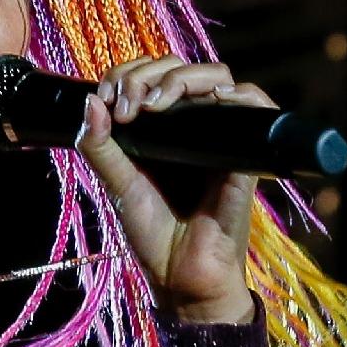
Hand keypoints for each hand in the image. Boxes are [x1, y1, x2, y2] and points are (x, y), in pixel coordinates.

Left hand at [74, 54, 277, 324]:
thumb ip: (100, 146)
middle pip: (182, 68)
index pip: (151, 75)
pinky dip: (242, 95)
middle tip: (126, 105)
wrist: (180, 278)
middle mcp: (195, 125)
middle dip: (147, 74)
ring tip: (156, 103)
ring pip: (217, 78)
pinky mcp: (246, 157)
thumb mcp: (118, 183)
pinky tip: (215, 98)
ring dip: (183, 78)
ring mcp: (222, 137)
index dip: (128, 74)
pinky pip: (258, 110)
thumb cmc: (152, 234)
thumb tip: (88, 102)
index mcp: (164, 128)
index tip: (105, 99)